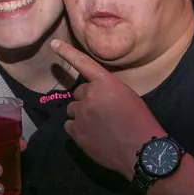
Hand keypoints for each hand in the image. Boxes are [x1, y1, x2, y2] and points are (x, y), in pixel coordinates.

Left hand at [50, 39, 165, 178]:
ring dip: (82, 114)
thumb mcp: (128, 96)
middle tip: (102, 112)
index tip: (54, 44)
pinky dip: (78, 129)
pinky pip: (69, 126)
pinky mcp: (76, 132)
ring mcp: (80, 114)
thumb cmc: (140, 121)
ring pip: (73, 110)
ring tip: (98, 126)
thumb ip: (109, 90)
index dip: (67, 52)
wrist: (140, 150)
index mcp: (105, 83)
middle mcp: (89, 95)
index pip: (83, 63)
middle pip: (78, 93)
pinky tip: (92, 135)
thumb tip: (97, 95)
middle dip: (87, 100)